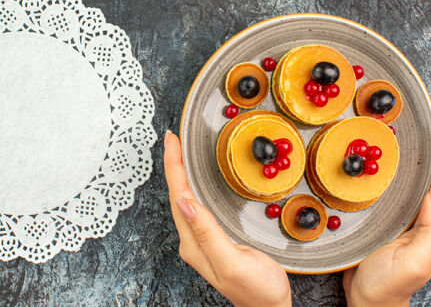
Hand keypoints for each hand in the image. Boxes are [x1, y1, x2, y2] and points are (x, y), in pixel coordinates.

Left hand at [164, 131, 290, 306]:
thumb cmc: (258, 291)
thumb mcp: (235, 262)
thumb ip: (208, 234)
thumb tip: (185, 203)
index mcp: (194, 244)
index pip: (179, 196)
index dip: (174, 166)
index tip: (171, 141)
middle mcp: (193, 241)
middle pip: (178, 195)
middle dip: (173, 165)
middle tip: (173, 139)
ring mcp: (201, 241)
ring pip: (185, 200)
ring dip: (180, 174)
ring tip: (178, 153)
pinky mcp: (212, 240)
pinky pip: (196, 206)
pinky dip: (192, 187)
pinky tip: (194, 181)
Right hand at [343, 113, 430, 306]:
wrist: (370, 302)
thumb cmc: (389, 286)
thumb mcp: (414, 261)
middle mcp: (427, 218)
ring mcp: (411, 218)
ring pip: (422, 179)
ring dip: (423, 155)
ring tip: (418, 133)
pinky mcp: (393, 219)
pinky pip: (402, 188)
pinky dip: (402, 170)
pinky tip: (391, 163)